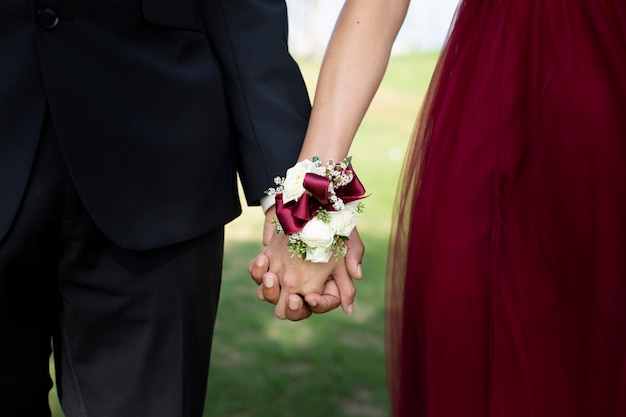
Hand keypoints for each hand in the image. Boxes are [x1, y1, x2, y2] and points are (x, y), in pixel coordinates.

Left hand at [249, 208, 363, 319]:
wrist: (307, 200)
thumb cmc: (330, 222)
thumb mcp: (346, 243)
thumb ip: (350, 270)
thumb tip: (350, 308)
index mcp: (320, 284)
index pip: (317, 306)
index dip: (316, 306)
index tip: (311, 297)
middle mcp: (299, 284)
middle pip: (289, 311)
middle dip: (291, 309)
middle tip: (292, 297)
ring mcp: (280, 274)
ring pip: (267, 296)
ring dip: (268, 290)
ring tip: (272, 276)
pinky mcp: (266, 262)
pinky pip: (256, 275)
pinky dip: (257, 270)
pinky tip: (263, 258)